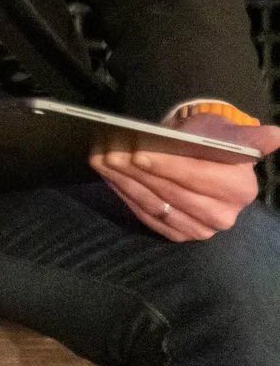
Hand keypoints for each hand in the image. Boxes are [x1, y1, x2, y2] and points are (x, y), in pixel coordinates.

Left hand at [93, 114, 279, 241]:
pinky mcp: (180, 235)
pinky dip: (125, 195)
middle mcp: (224, 214)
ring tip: (103, 161)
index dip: (165, 163)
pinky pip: (147, 216)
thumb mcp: (226, 131)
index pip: (195, 175)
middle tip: (109, 153)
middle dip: (137, 171)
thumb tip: (276, 135)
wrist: (201, 162)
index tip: (137, 150)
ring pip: (155, 204)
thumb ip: (248, 136)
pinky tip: (111, 178)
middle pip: (171, 191)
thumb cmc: (211, 142)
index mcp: (239, 187)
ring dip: (125, 182)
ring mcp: (202, 228)